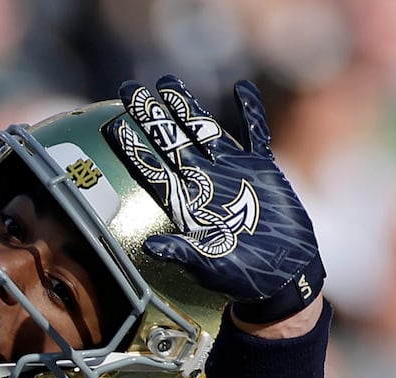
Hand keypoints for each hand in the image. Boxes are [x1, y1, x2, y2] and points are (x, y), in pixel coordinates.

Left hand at [109, 76, 322, 324]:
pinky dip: (251, 112)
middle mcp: (204, 181)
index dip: (133, 147)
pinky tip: (242, 87)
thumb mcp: (209, 266)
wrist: (283, 275)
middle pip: (172, 141)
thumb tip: (149, 246)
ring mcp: (233, 172)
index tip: (112, 124)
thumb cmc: (242, 277)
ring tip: (168, 82)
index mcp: (187, 203)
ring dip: (188, 107)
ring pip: (205, 131)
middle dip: (152, 116)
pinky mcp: (262, 170)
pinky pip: (255, 135)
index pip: (152, 169)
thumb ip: (181, 252)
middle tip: (130, 89)